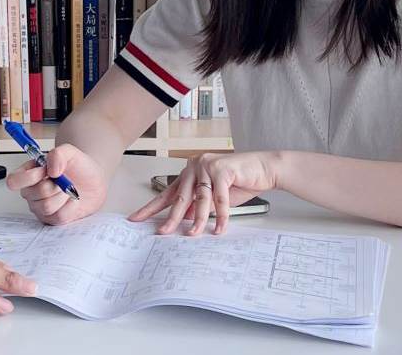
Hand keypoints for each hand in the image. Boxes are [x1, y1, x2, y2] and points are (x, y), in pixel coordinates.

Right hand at [4, 143, 107, 224]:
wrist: (94, 181)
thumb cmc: (78, 167)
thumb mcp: (70, 152)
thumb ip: (58, 154)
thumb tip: (51, 169)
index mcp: (29, 174)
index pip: (13, 181)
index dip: (29, 177)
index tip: (45, 171)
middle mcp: (32, 192)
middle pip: (33, 194)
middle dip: (53, 185)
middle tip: (63, 180)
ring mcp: (40, 207)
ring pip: (46, 207)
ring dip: (62, 197)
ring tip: (68, 190)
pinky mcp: (52, 219)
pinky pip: (58, 217)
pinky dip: (70, 207)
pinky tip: (73, 200)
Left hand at [128, 151, 277, 234]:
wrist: (264, 168)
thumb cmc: (240, 181)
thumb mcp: (214, 196)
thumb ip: (198, 204)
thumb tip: (183, 219)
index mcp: (190, 172)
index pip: (168, 192)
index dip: (152, 207)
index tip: (136, 218)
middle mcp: (195, 166)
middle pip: (180, 197)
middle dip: (171, 218)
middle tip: (162, 232)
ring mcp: (208, 166)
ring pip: (200, 200)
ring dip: (197, 220)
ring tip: (193, 235)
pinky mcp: (222, 170)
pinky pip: (220, 199)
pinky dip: (221, 216)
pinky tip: (219, 228)